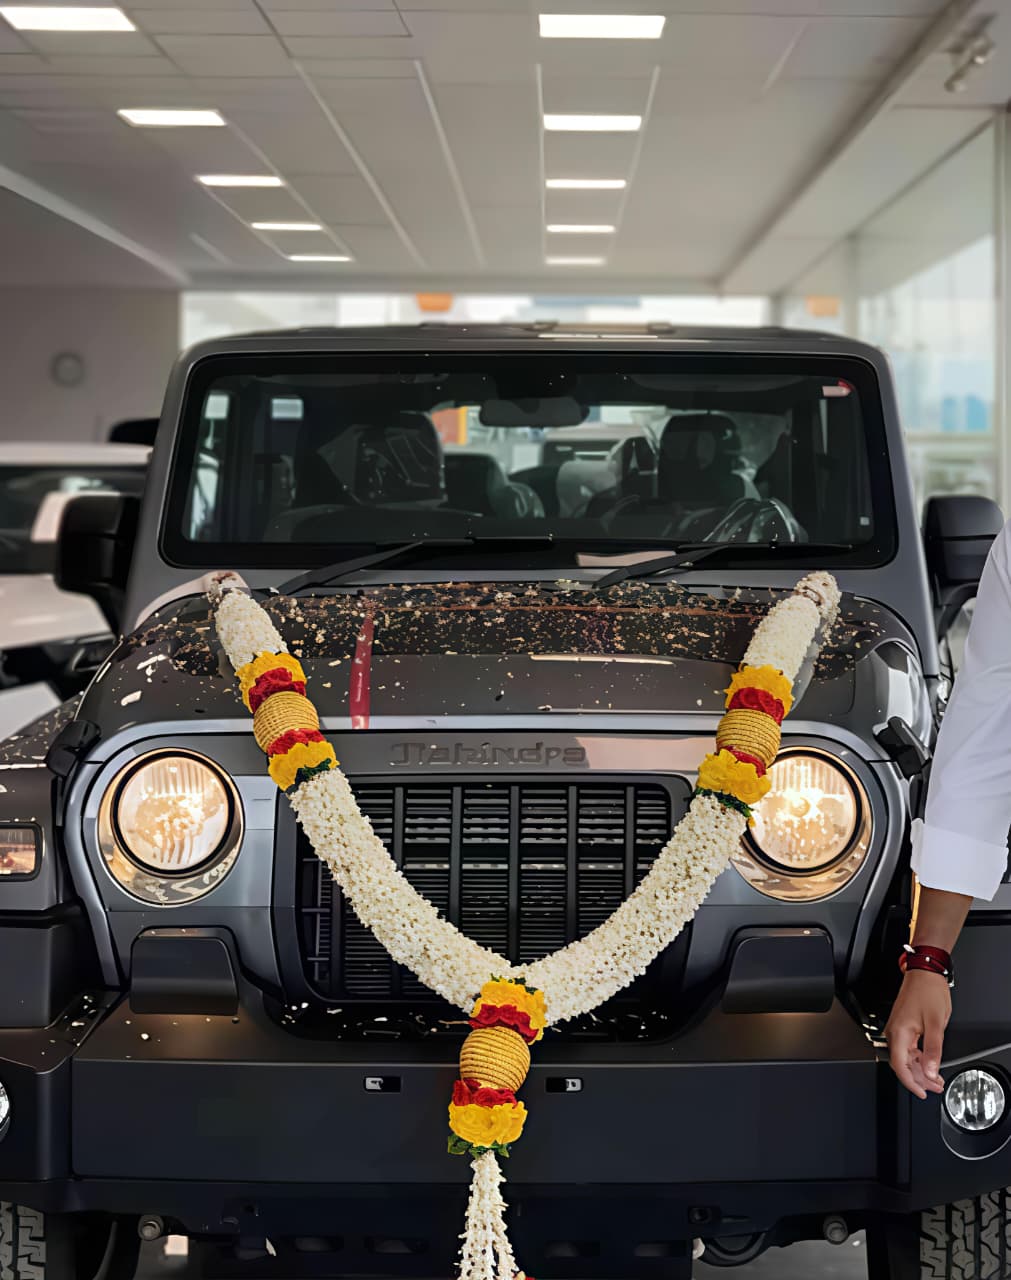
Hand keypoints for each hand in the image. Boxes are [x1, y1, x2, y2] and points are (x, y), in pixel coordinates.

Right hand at [885, 969, 950, 1097]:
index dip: (911, 1083)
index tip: (922, 1093)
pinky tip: (930, 1064)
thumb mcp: (936, 1024)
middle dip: (919, 1079)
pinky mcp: (904, 1027)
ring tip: (936, 1080)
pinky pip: (909, 1049)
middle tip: (935, 1088)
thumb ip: (934, 1050)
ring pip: (906, 1058)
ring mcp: (898, 1029)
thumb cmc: (928, 992)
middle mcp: (895, 1032)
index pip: (900, 1066)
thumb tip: (932, 1071)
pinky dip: (919, 1059)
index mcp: (899, 1033)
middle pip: (903, 1064)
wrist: (925, 974)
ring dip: (920, 1070)